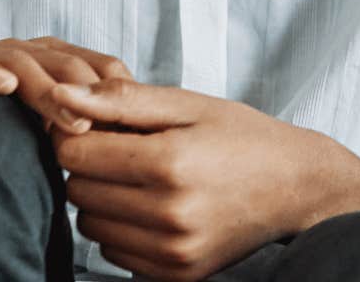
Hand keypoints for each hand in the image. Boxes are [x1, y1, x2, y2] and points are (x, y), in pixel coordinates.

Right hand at [0, 35, 132, 135]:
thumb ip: (85, 135)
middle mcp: (29, 52)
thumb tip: (133, 160)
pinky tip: (4, 86)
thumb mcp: (53, 135)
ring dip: (48, 90)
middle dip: (86, 94)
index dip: (117, 94)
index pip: (101, 67)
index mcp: (60, 62)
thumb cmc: (5, 135)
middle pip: (67, 64)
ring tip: (68, 121)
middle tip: (97, 129)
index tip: (128, 128)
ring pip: (24, 61)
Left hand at [51, 79, 359, 280]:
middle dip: (90, 167)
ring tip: (142, 179)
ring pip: (90, 225)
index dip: (78, 134)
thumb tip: (61, 96)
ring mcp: (173, 250)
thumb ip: (122, 100)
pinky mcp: (176, 273)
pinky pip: (113, 253)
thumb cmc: (244, 137)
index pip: (74, 153)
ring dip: (103, 200)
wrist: (299, 187)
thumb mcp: (189, 105)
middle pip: (77, 190)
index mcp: (170, 161)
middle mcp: (169, 213)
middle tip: (127, 150)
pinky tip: (153, 208)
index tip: (102, 125)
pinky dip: (122, 229)